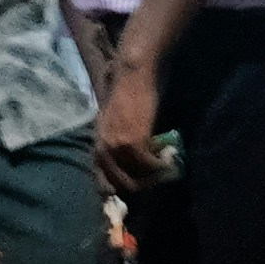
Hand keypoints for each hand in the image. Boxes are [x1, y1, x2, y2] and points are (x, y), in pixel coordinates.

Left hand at [92, 42, 170, 201]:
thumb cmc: (124, 91)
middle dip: (138, 187)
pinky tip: (168, 161)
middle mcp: (103, 149)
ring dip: (152, 178)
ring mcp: (117, 148)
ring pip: (135, 178)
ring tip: (163, 170)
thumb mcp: (111, 119)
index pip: (99, 178)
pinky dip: (160, 167)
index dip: (115, 189)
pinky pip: (149, 165)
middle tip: (154, 181)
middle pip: (119, 183)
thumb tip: (123, 157)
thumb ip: (113, 138)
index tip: (132, 188)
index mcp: (96, 143)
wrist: (132, 74)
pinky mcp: (134, 143)